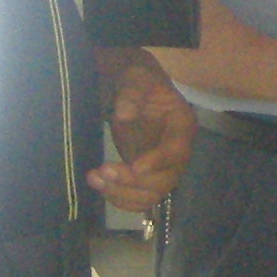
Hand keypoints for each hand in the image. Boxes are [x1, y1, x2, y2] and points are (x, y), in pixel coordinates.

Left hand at [91, 52, 194, 215]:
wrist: (132, 92)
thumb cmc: (138, 81)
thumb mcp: (137, 77)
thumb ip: (133, 92)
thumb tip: (124, 115)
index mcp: (182, 126)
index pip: (178, 150)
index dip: (159, 161)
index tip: (136, 166)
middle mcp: (177, 152)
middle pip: (165, 180)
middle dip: (133, 181)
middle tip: (102, 170)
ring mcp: (162, 167)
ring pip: (151, 195)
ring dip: (122, 193)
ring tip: (94, 178)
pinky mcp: (146, 177)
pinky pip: (139, 199)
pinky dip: (119, 198)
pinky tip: (100, 185)